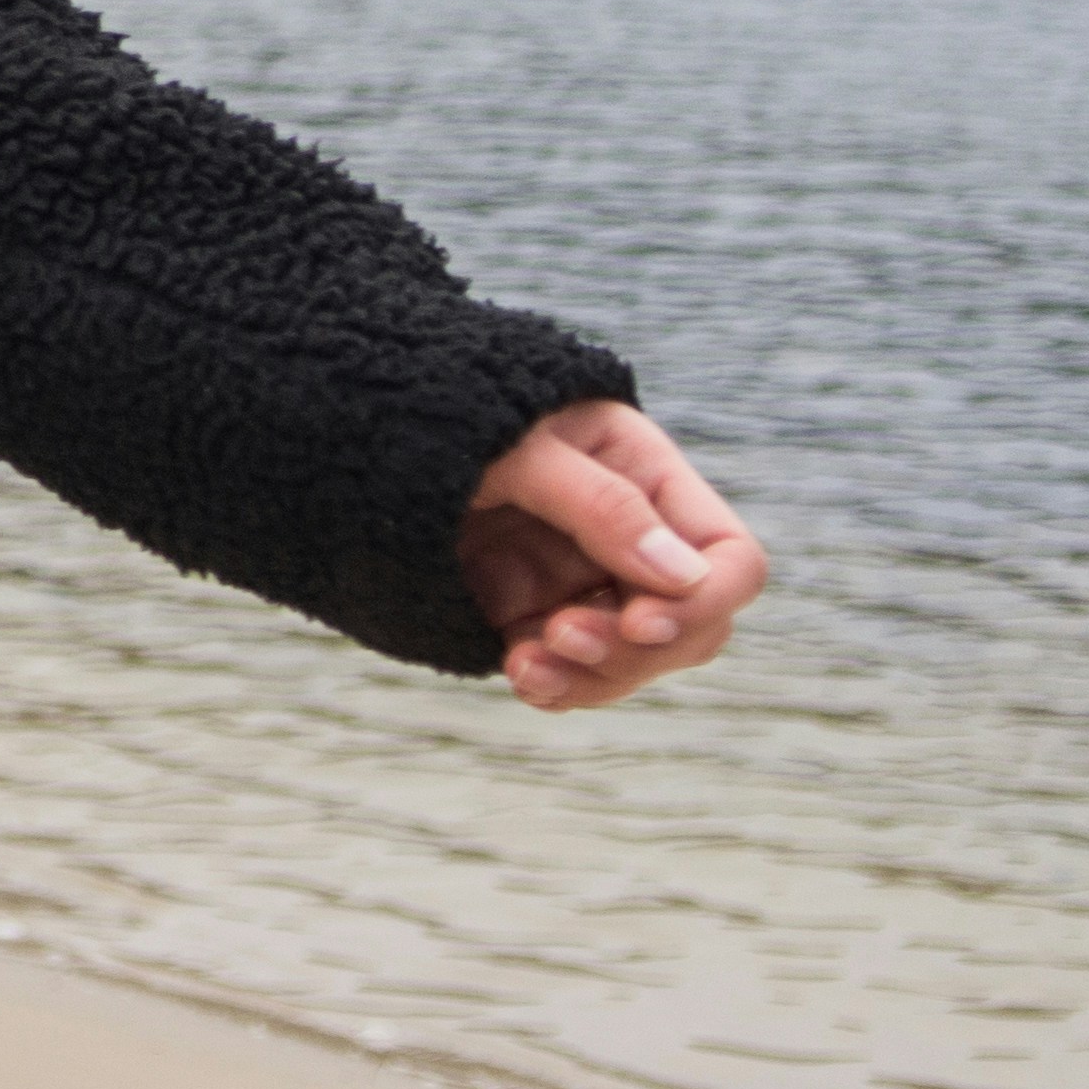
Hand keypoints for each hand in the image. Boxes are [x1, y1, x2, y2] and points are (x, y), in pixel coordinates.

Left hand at [458, 400, 765, 712]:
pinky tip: (519, 672)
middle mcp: (628, 537)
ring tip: (526, 662)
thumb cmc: (446, 406)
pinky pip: (569, 672)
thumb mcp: (521, 444)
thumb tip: (686, 576)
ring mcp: (578, 580)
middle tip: (562, 633)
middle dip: (638, 649)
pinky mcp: (528, 613)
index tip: (641, 620)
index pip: (728, 560)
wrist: (360, 419)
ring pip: (632, 661)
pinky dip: (554, 683)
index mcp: (646, 476)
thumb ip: (601, 504)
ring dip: (593, 676)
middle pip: (689, 627)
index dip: (703, 602)